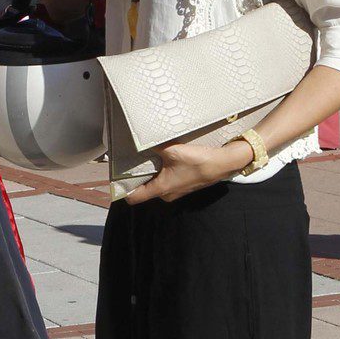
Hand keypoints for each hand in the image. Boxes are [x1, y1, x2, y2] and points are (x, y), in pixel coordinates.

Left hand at [126, 140, 250, 205]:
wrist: (223, 163)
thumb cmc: (198, 161)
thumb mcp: (172, 150)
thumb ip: (155, 146)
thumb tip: (142, 140)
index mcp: (161, 189)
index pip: (134, 198)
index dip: (123, 190)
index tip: (117, 180)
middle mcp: (167, 194)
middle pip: (145, 189)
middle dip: (138, 177)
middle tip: (131, 162)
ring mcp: (177, 191)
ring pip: (157, 184)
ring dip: (152, 173)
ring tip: (147, 158)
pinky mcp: (185, 184)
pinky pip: (168, 180)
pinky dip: (163, 172)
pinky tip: (165, 159)